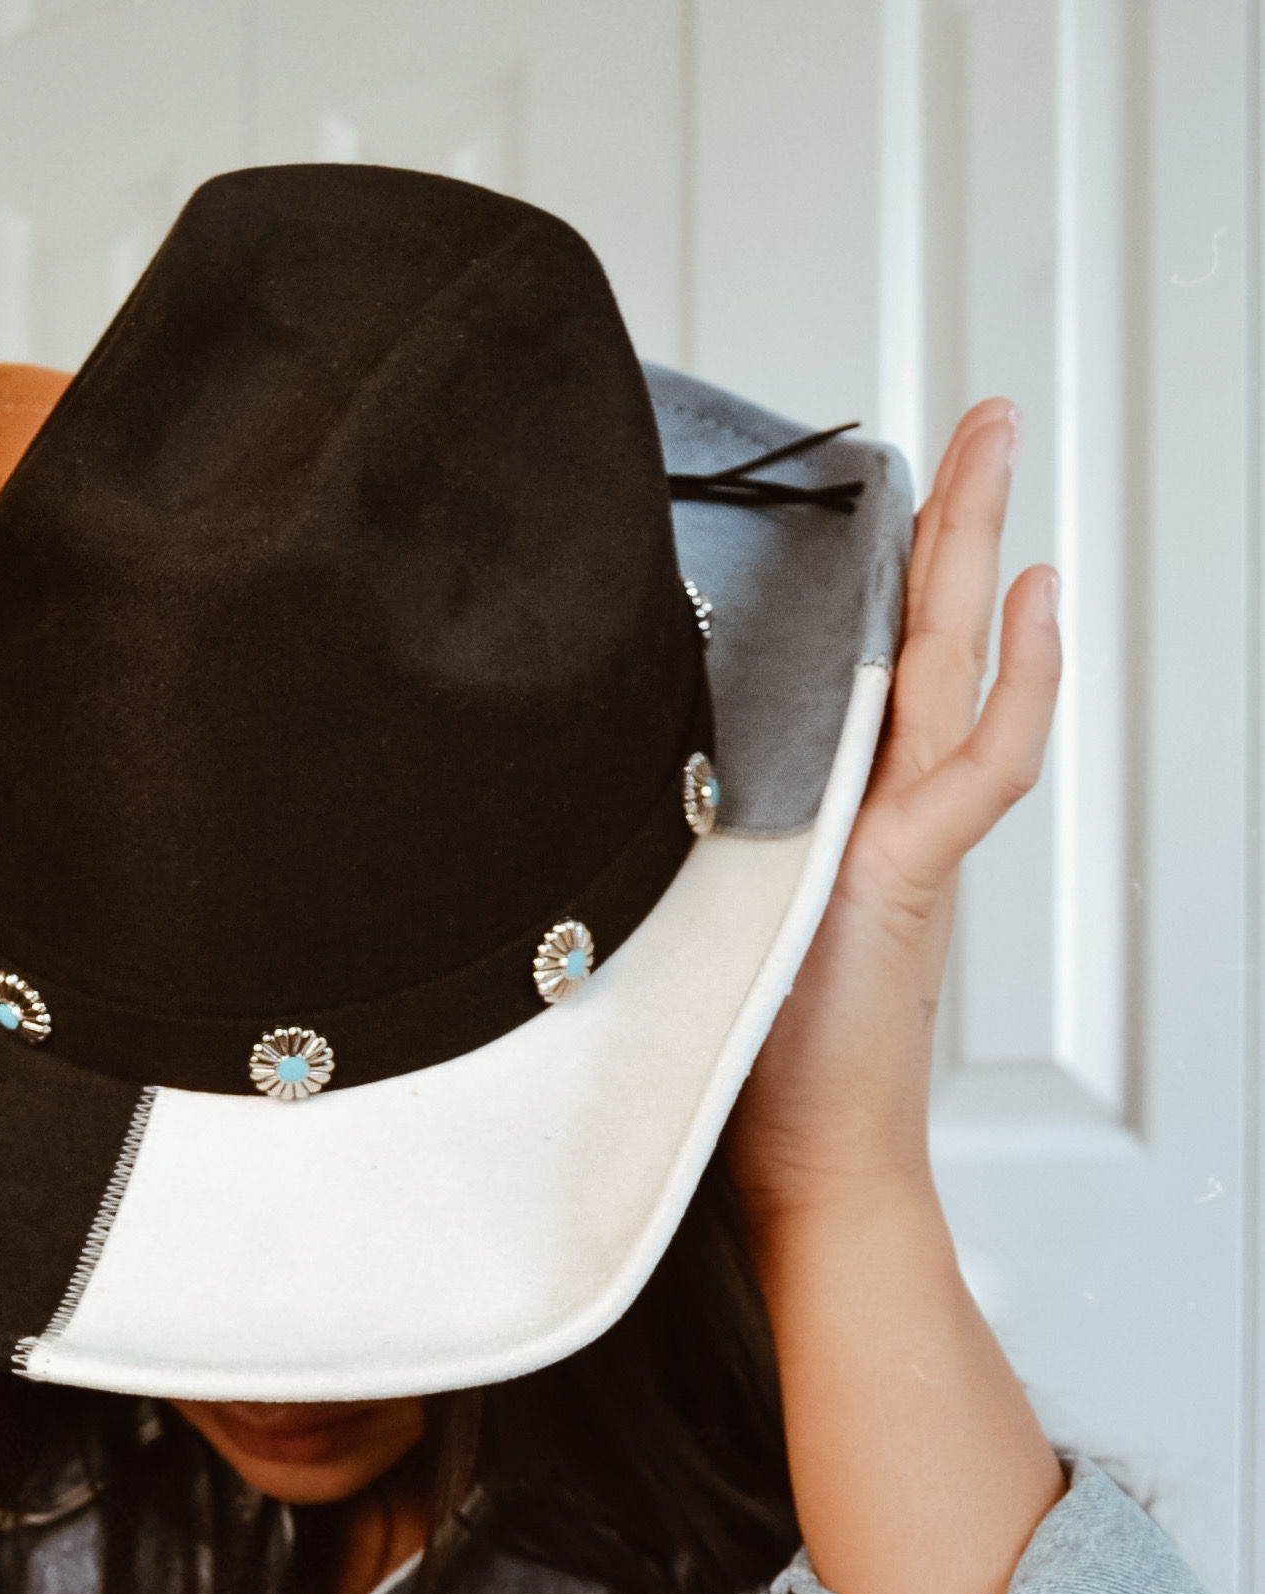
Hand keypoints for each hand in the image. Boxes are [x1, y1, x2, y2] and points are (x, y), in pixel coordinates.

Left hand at [728, 399, 1061, 1225]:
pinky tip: (1026, 598)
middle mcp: (879, 811)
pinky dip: (1017, 681)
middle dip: (953, 522)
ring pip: (949, 666)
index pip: (861, 666)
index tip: (865, 493)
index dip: (875, 576)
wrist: (800, 1175)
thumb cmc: (737, 1071)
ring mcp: (901, 838)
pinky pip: (981, 763)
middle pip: (924, 637)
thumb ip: (659, 853)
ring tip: (993, 450)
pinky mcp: (905, 876)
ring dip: (974, 552)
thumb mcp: (681, 923)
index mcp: (835, 815)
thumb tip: (567, 800)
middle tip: (979, 417)